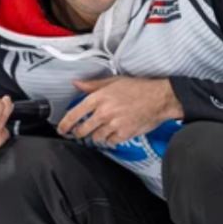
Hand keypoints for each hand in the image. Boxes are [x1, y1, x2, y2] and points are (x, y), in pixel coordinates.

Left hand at [57, 77, 182, 146]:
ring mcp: (114, 124)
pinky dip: (111, 139)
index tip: (62, 129)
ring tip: (103, 128)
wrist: (160, 98)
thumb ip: (92, 85)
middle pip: (83, 130)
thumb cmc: (139, 88)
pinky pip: (110, 142)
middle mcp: (104, 112)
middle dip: (79, 133)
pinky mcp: (124, 134)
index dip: (65, 124)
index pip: (75, 114)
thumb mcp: (114, 81)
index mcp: (99, 98)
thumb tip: (77, 83)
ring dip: (97, 135)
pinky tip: (115, 132)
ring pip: (96, 137)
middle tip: (80, 132)